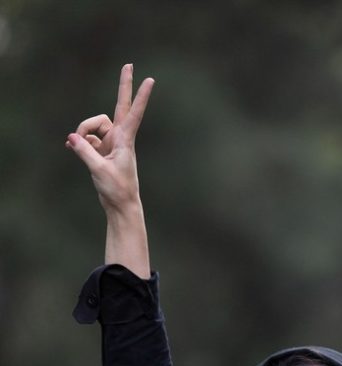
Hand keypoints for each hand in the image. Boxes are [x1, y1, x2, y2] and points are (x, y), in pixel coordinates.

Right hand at [66, 64, 154, 213]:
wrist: (120, 205)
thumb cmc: (116, 189)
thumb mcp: (99, 170)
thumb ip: (85, 152)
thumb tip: (72, 137)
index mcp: (125, 140)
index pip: (134, 113)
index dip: (140, 96)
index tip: (150, 80)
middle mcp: (119, 138)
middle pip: (119, 106)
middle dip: (123, 86)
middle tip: (129, 64)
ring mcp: (110, 143)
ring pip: (92, 126)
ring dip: (83, 133)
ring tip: (78, 148)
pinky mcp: (102, 151)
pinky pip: (86, 139)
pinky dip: (79, 142)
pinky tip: (70, 146)